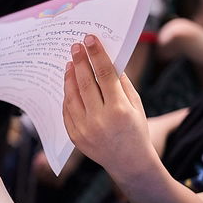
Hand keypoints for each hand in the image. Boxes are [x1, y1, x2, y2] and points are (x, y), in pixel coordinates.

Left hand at [62, 34, 154, 182]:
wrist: (129, 163)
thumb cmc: (135, 129)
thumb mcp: (136, 105)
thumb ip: (122, 83)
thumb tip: (108, 60)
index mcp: (119, 109)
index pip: (104, 75)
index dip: (96, 55)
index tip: (89, 39)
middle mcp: (99, 119)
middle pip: (85, 83)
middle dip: (80, 61)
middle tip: (75, 46)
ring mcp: (84, 129)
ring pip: (71, 96)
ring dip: (69, 77)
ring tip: (70, 63)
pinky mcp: (75, 136)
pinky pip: (67, 111)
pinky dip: (67, 96)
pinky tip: (69, 84)